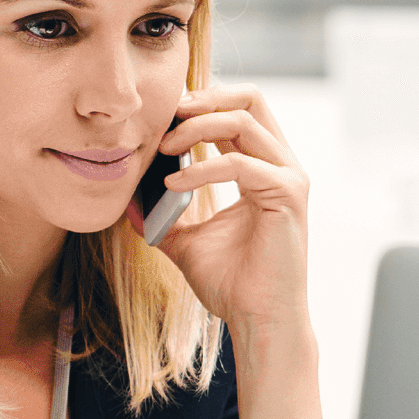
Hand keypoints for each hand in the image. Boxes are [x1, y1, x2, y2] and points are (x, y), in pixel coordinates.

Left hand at [151, 84, 309, 335]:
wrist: (257, 321)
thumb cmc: (232, 285)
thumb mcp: (186, 241)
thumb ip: (165, 216)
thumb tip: (130, 202)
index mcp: (265, 168)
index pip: (239, 110)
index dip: (200, 103)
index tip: (161, 117)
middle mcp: (282, 166)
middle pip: (251, 98)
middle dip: (204, 98)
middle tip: (166, 114)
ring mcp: (289, 178)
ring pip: (244, 120)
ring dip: (196, 128)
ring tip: (162, 147)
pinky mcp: (287, 196)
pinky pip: (240, 163)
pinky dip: (201, 169)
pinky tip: (173, 184)